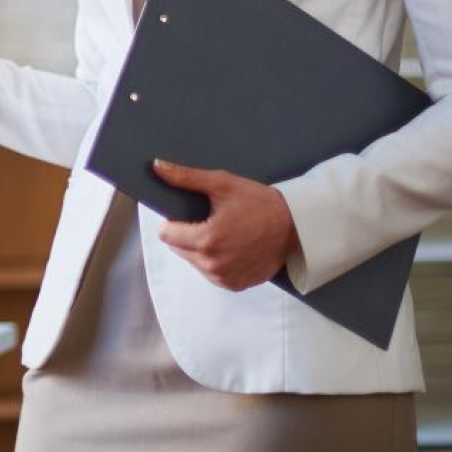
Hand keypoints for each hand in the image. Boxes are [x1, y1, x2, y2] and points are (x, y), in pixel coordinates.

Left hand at [152, 160, 300, 292]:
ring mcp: (224, 277)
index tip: (187, 213)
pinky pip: (210, 273)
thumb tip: (157, 167)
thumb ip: (186, 177)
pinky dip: (214, 261)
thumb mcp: (222, 184)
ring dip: (199, 248)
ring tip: (222, 231)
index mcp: (207, 240)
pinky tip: (229, 246)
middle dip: (186, 233)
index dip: (172, 221)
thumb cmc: (260, 202)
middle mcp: (213, 264)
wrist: (295, 227)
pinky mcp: (234, 285)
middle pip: (178, 248)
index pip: (167, 234)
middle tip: (209, 219)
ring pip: (193, 261)